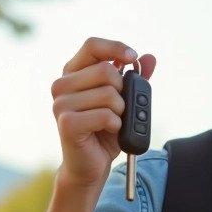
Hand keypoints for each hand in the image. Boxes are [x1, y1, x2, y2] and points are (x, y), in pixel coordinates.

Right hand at [51, 37, 156, 190]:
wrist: (90, 165)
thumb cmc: (104, 131)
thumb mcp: (123, 101)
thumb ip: (134, 79)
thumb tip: (150, 58)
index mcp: (72, 73)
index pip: (92, 45)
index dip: (115, 48)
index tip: (133, 58)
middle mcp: (62, 85)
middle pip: (106, 70)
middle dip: (122, 91)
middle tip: (118, 108)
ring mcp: (61, 104)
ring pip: (109, 94)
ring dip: (120, 112)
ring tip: (112, 123)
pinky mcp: (67, 123)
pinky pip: (106, 115)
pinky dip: (116, 125)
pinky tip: (108, 132)